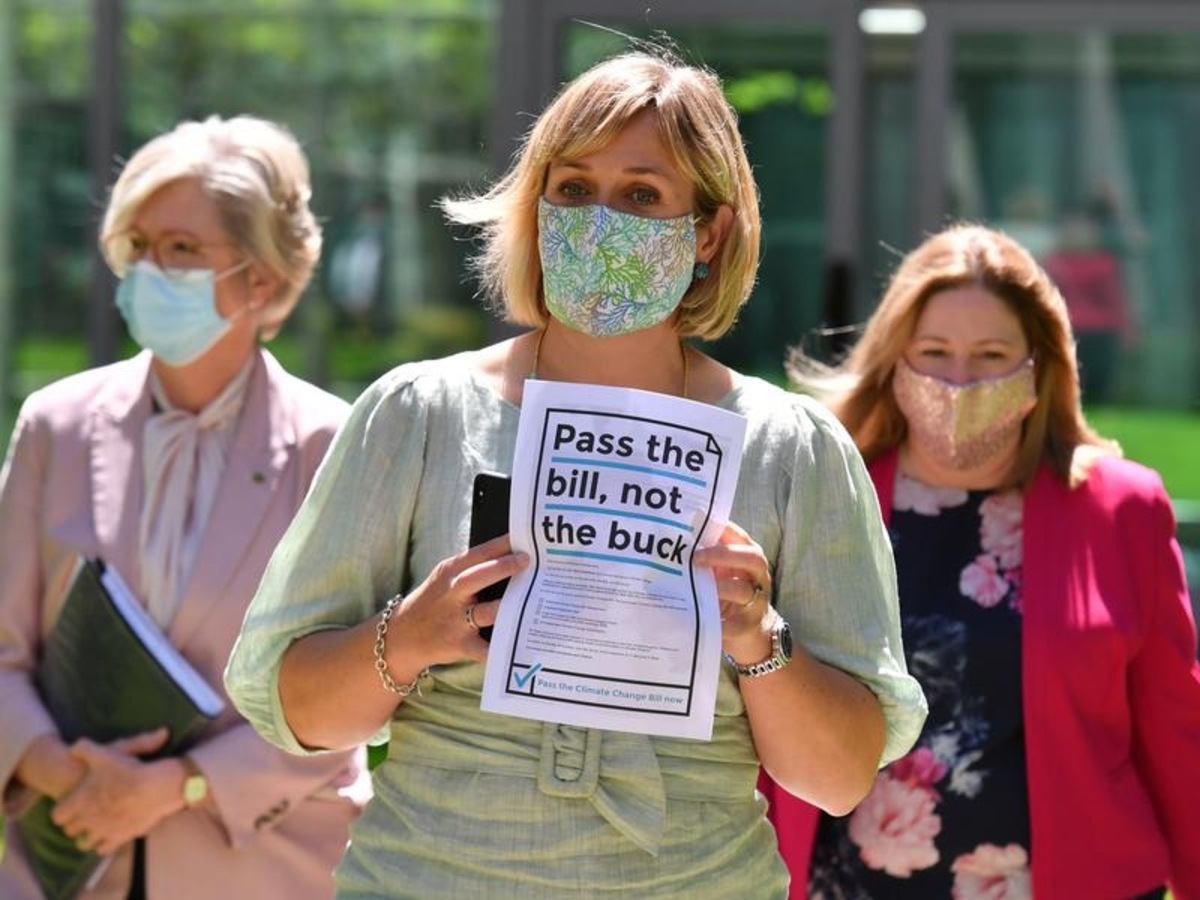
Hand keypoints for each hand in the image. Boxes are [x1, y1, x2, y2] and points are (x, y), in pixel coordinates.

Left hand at [51, 728, 181, 855]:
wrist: (155, 788)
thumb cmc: (128, 770)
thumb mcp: (105, 752)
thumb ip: (85, 749)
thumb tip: (72, 748)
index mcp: (78, 803)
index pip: (57, 816)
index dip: (63, 810)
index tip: (71, 805)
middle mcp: (86, 821)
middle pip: (70, 831)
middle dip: (75, 824)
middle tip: (85, 814)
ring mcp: (102, 832)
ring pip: (84, 843)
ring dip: (88, 836)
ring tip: (97, 826)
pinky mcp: (118, 839)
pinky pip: (102, 850)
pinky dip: (103, 844)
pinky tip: (110, 833)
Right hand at [384, 534, 528, 668]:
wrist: (402, 636)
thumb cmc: (434, 600)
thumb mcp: (445, 577)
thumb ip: (473, 567)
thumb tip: (513, 554)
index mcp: (450, 572)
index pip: (479, 553)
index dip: (503, 544)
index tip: (526, 539)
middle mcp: (452, 594)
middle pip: (477, 577)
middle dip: (502, 567)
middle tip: (527, 560)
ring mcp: (455, 620)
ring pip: (484, 612)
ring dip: (506, 606)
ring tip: (531, 601)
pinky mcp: (459, 644)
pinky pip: (483, 648)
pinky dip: (499, 647)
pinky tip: (520, 644)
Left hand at [694, 521, 774, 662]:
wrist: (754, 631)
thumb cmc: (732, 592)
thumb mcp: (726, 571)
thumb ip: (711, 555)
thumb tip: (679, 537)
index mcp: (751, 559)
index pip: (742, 538)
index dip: (723, 530)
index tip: (699, 525)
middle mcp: (758, 578)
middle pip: (752, 559)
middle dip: (723, 555)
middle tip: (696, 557)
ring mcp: (756, 602)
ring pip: (742, 590)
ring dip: (718, 587)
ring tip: (694, 588)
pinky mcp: (748, 626)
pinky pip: (731, 624)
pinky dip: (715, 621)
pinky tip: (695, 618)